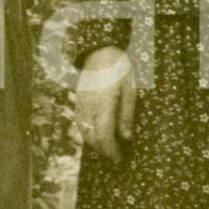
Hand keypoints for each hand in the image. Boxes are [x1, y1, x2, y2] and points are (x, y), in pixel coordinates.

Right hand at [76, 47, 136, 161]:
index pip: (105, 135)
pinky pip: (80, 123)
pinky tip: (96, 135)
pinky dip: (88, 133)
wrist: (100, 50)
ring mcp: (81, 104)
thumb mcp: (130, 89)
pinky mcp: (78, 101)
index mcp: (104, 104)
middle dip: (103, 150)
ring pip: (84, 132)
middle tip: (115, 156)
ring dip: (95, 143)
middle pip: (93, 137)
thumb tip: (126, 137)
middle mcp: (89, 106)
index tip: (119, 158)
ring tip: (107, 148)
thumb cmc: (120, 68)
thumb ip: (127, 114)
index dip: (111, 150)